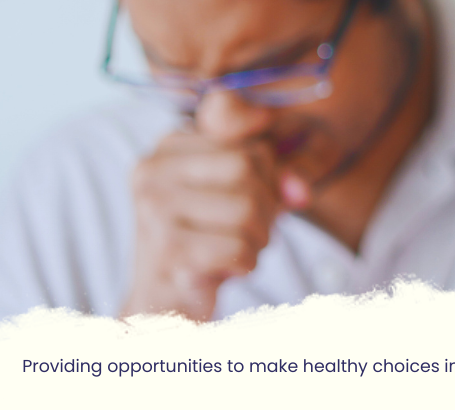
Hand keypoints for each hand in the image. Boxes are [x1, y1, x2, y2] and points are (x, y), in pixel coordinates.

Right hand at [120, 129, 282, 319]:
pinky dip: (247, 263)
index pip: (251, 149)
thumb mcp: (242, 195)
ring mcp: (155, 209)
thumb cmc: (209, 242)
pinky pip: (238, 247)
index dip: (270, 183)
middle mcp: (153, 171)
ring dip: (258, 239)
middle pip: (246, 169)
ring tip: (237, 250)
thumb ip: (277, 179)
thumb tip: (301, 191)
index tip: (254, 207)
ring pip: (246, 208)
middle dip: (265, 208)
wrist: (165, 306)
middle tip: (250, 233)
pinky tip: (226, 269)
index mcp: (169, 148)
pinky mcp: (167, 250)